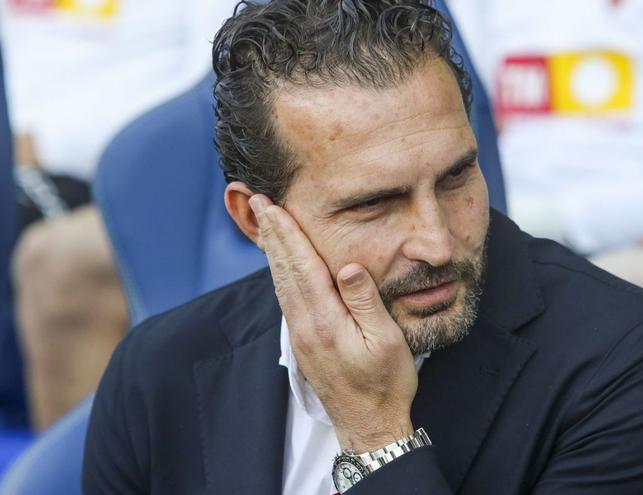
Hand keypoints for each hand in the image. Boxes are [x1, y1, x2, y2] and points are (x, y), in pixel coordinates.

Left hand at [250, 195, 417, 451]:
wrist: (369, 425)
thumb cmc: (385, 384)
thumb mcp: (386, 341)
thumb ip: (365, 302)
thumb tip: (349, 266)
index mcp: (325, 320)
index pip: (301, 265)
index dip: (286, 232)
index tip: (271, 205)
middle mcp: (306, 326)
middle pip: (283, 269)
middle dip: (271, 232)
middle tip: (255, 201)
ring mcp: (302, 336)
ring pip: (281, 283)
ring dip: (272, 250)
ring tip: (264, 224)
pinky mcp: (305, 343)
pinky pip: (286, 298)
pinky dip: (280, 272)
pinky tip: (281, 265)